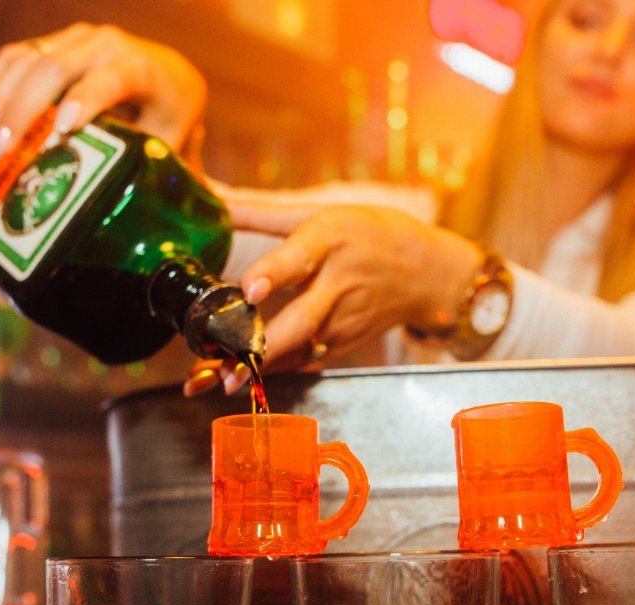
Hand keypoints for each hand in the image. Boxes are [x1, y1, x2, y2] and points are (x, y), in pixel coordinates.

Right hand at [0, 23, 207, 169]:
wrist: (165, 76)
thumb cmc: (168, 119)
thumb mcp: (168, 143)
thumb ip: (148, 170)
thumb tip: (134, 224)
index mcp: (141, 68)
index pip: (109, 80)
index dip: (84, 102)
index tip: (61, 130)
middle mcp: (105, 44)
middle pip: (52, 69)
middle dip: (19, 114)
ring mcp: (75, 40)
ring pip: (23, 61)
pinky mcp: (53, 42)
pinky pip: (13, 60)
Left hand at [226, 195, 483, 375]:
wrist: (424, 272)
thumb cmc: (366, 233)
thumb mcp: (318, 212)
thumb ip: (260, 211)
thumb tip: (209, 195)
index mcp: (328, 241)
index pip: (299, 258)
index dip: (273, 274)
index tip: (249, 289)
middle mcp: (336, 285)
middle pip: (300, 321)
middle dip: (264, 346)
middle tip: (229, 366)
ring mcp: (343, 321)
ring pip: (299, 351)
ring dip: (261, 367)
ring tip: (223, 380)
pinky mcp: (344, 344)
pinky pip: (303, 361)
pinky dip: (273, 371)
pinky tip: (244, 376)